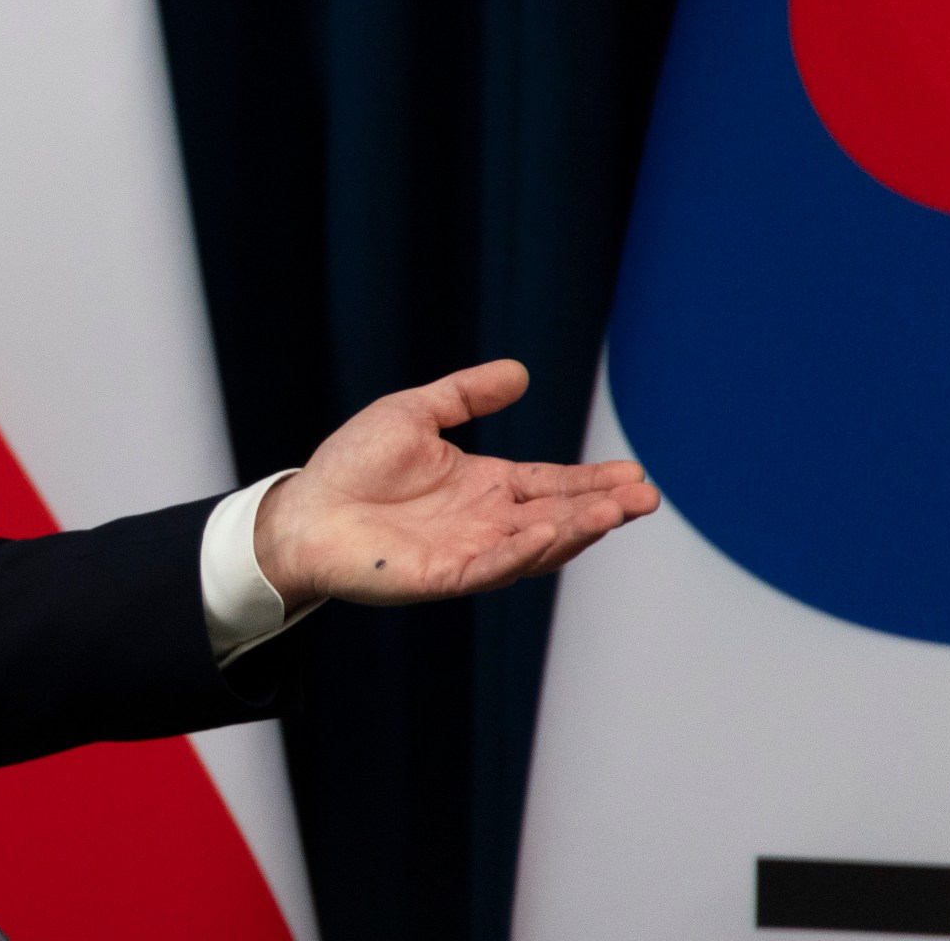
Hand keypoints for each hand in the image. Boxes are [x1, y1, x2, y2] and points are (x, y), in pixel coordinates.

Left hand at [251, 360, 659, 609]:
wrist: (303, 509)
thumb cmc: (352, 463)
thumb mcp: (414, 414)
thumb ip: (465, 395)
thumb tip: (520, 372)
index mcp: (485, 487)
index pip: (552, 484)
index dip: (594, 482)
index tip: (635, 475)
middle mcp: (486, 522)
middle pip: (557, 515)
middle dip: (602, 507)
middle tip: (646, 497)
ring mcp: (468, 552)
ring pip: (536, 545)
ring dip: (575, 530)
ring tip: (613, 512)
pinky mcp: (441, 576)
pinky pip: (490, 567)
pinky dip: (522, 551)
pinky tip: (550, 531)